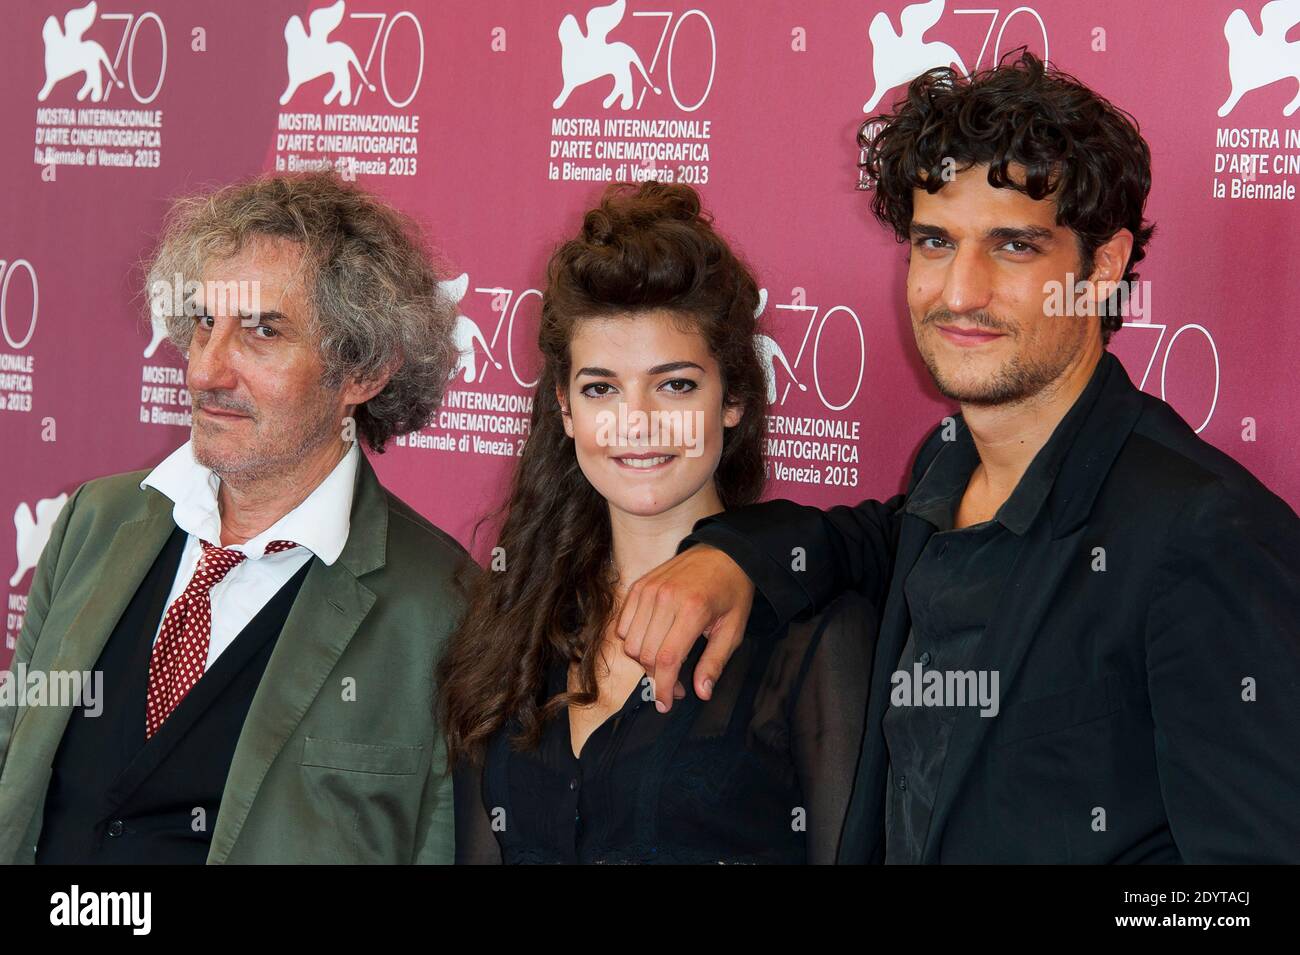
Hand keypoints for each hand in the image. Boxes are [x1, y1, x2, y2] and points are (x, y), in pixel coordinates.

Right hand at [616, 544, 754, 712]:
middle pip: (645, 654)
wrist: (723, 553)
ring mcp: (649, 590)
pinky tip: (653, 640)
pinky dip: (633, 639)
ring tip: (666, 660)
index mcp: (693, 610)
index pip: (667, 660)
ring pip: (630, 643)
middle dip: (658, 678)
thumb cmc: (731, 593)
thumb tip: (701, 692)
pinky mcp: (639, 586)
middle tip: (677, 684)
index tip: (666, 704)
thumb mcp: (733, 630)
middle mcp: (666, 598)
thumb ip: (715, 662)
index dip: (664, 688)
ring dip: (644, 660)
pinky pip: (623, 625)